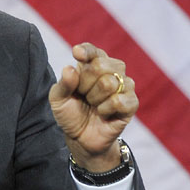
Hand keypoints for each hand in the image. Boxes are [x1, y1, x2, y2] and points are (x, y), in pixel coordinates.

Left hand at [48, 43, 137, 171]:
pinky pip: (119, 100)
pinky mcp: (131, 103)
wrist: (81, 138)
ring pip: (110, 82)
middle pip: (100, 65)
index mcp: (92, 65)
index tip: (77, 54)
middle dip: (85, 84)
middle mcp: (111, 71)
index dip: (87, 50)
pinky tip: (103, 113)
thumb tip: (70, 68)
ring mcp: (124, 86)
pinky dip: (105, 109)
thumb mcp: (58, 99)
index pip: (93, 51)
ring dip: (95, 98)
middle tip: (83, 96)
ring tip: (93, 105)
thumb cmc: (70, 113)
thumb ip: (63, 84)